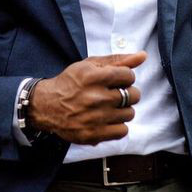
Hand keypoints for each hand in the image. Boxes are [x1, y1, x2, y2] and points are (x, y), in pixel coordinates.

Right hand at [29, 52, 145, 144]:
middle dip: (127, 93)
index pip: (128, 75)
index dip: (125, 77)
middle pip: (133, 95)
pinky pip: (123, 131)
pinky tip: (108, 119)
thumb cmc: (71, 82)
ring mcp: (95, 118)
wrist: (47, 106)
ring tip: (110, 107)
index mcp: (93, 77)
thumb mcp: (90, 65)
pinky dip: (118, 126)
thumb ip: (117, 60)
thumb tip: (143, 56)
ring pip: (130, 113)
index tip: (116, 80)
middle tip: (114, 94)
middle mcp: (94, 97)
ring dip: (123, 110)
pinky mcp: (93, 134)